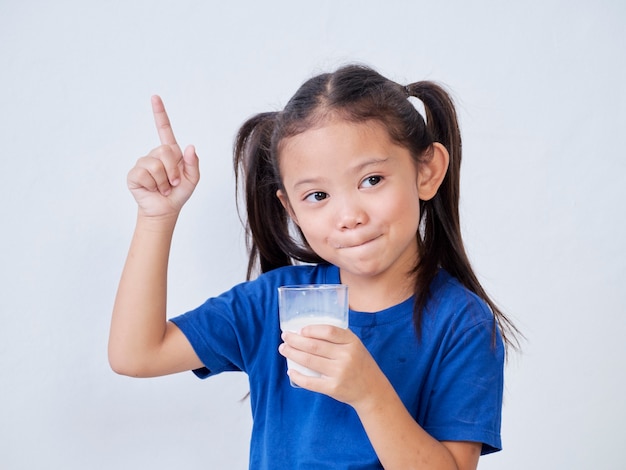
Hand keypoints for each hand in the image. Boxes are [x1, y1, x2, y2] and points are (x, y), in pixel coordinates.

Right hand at [127, 96, 199, 218]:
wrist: (165, 209)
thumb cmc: (178, 193)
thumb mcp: (192, 179)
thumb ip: (193, 164)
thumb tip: (190, 147)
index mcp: (170, 152)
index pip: (164, 129)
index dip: (159, 113)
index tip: (155, 97)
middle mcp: (155, 154)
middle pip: (165, 151)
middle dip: (173, 170)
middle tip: (173, 182)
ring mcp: (143, 163)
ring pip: (155, 165)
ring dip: (164, 181)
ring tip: (164, 187)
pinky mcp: (134, 174)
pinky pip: (144, 174)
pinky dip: (153, 185)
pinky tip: (152, 189)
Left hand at [279, 325, 386, 407]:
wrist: (372, 390)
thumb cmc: (359, 364)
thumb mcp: (355, 346)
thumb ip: (338, 338)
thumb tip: (307, 330)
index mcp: (352, 342)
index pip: (329, 331)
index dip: (312, 329)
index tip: (300, 330)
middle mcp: (346, 356)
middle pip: (314, 346)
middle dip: (295, 340)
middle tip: (285, 336)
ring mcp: (340, 373)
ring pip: (309, 361)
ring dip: (292, 354)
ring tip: (283, 349)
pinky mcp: (333, 388)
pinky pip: (310, 382)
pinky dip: (298, 375)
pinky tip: (291, 370)